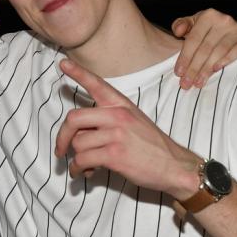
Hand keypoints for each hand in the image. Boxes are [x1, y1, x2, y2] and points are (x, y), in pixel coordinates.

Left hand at [55, 59, 198, 198]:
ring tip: (86, 165)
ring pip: (78, 143)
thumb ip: (109, 120)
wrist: (175, 166)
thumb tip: (79, 133)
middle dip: (62, 136)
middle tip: (60, 149)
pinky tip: (85, 173)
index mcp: (122, 105)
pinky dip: (78, 169)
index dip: (78, 73)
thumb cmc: (153, 146)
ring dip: (76, 158)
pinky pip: (82, 160)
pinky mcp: (114, 155)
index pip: (97, 85)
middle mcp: (117, 115)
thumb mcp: (135, 121)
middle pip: (74, 118)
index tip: (63, 63)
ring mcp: (116, 134)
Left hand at [171, 8, 236, 88]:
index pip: (193, 39)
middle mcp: (223, 20)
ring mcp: (236, 30)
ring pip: (218, 52)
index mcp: (208, 16)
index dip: (185, 57)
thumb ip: (180, 25)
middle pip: (205, 48)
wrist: (230, 32)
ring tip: (198, 82)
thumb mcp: (192, 25)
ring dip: (207, 69)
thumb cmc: (206, 31)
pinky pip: (236, 52)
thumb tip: (177, 31)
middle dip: (194, 68)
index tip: (178, 72)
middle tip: (186, 83)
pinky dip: (226, 61)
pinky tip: (216, 70)